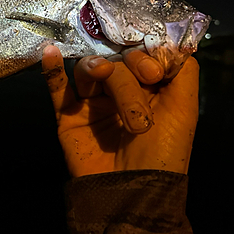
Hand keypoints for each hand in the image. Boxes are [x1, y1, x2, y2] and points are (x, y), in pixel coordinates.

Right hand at [42, 45, 198, 176]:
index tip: (151, 71)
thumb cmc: (162, 155)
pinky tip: (50, 53)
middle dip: (126, 72)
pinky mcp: (68, 115)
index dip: (143, 54)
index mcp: (146, 89)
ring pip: (89, 70)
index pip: (139, 55)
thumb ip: (182, 71)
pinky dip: (52, 69)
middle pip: (115, 61)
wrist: (131, 192)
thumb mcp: (184, 110)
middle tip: (139, 83)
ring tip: (102, 74)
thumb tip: (167, 41)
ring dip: (97, 68)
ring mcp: (91, 102)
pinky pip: (57, 87)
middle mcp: (118, 92)